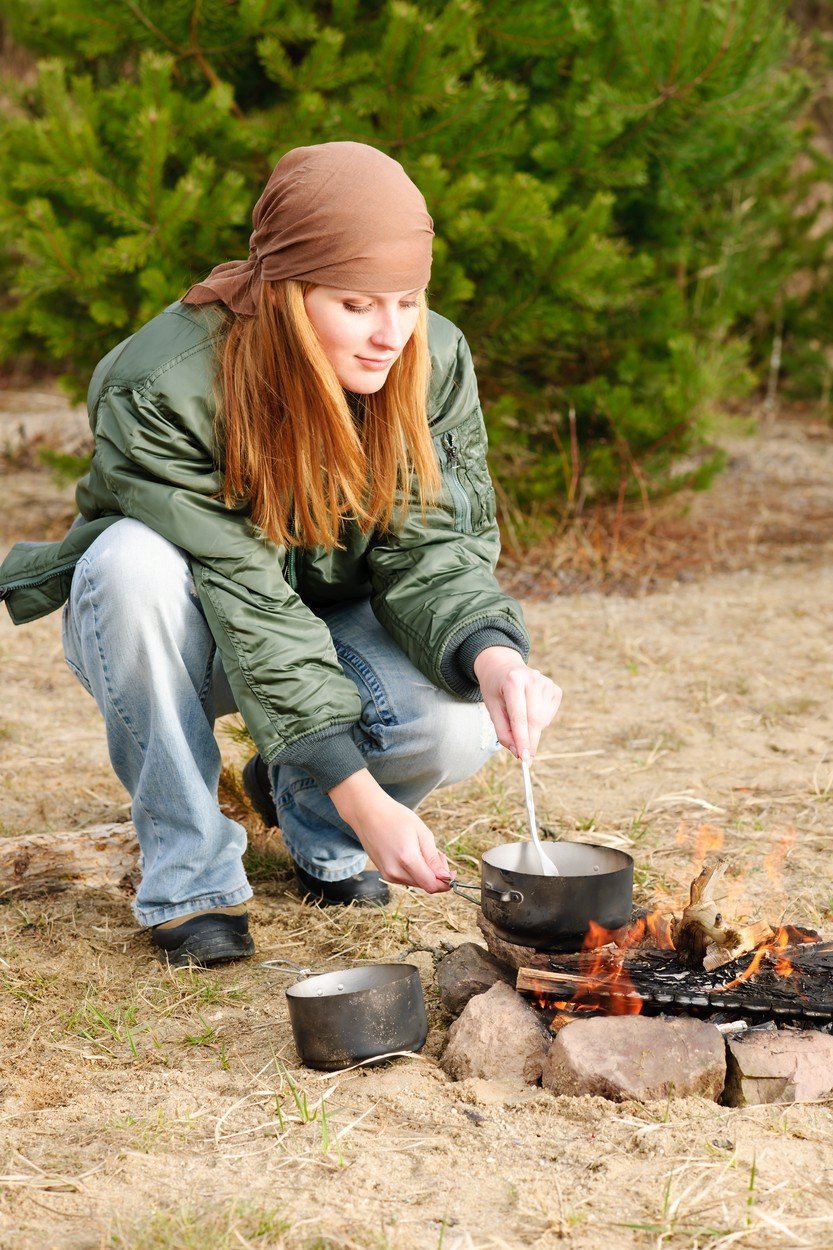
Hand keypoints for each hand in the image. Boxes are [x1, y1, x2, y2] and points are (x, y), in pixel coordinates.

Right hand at [329, 770, 453, 893]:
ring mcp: (387, 874)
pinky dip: (414, 870)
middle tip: (437, 853)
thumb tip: (445, 878)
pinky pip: (405, 878)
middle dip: (437, 874)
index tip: (452, 872)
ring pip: (416, 882)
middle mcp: (395, 872)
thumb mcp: (422, 833)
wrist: (367, 813)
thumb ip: (434, 858)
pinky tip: (411, 854)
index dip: (445, 883)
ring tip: (422, 850)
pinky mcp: (384, 873)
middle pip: (425, 885)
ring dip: (425, 872)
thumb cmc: (396, 817)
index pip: (432, 885)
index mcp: (407, 859)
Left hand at [473, 646, 561, 760]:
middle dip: (529, 741)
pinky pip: (549, 716)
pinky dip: (540, 721)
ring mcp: (546, 683)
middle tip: (524, 757)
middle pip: (534, 720)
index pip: (519, 717)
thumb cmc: (496, 689)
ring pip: (543, 721)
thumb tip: (518, 752)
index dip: (522, 740)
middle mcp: (533, 679)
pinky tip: (530, 709)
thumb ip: (503, 731)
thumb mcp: (491, 708)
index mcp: (513, 681)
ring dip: (532, 729)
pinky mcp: (555, 688)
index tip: (524, 759)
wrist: (503, 665)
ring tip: (519, 715)